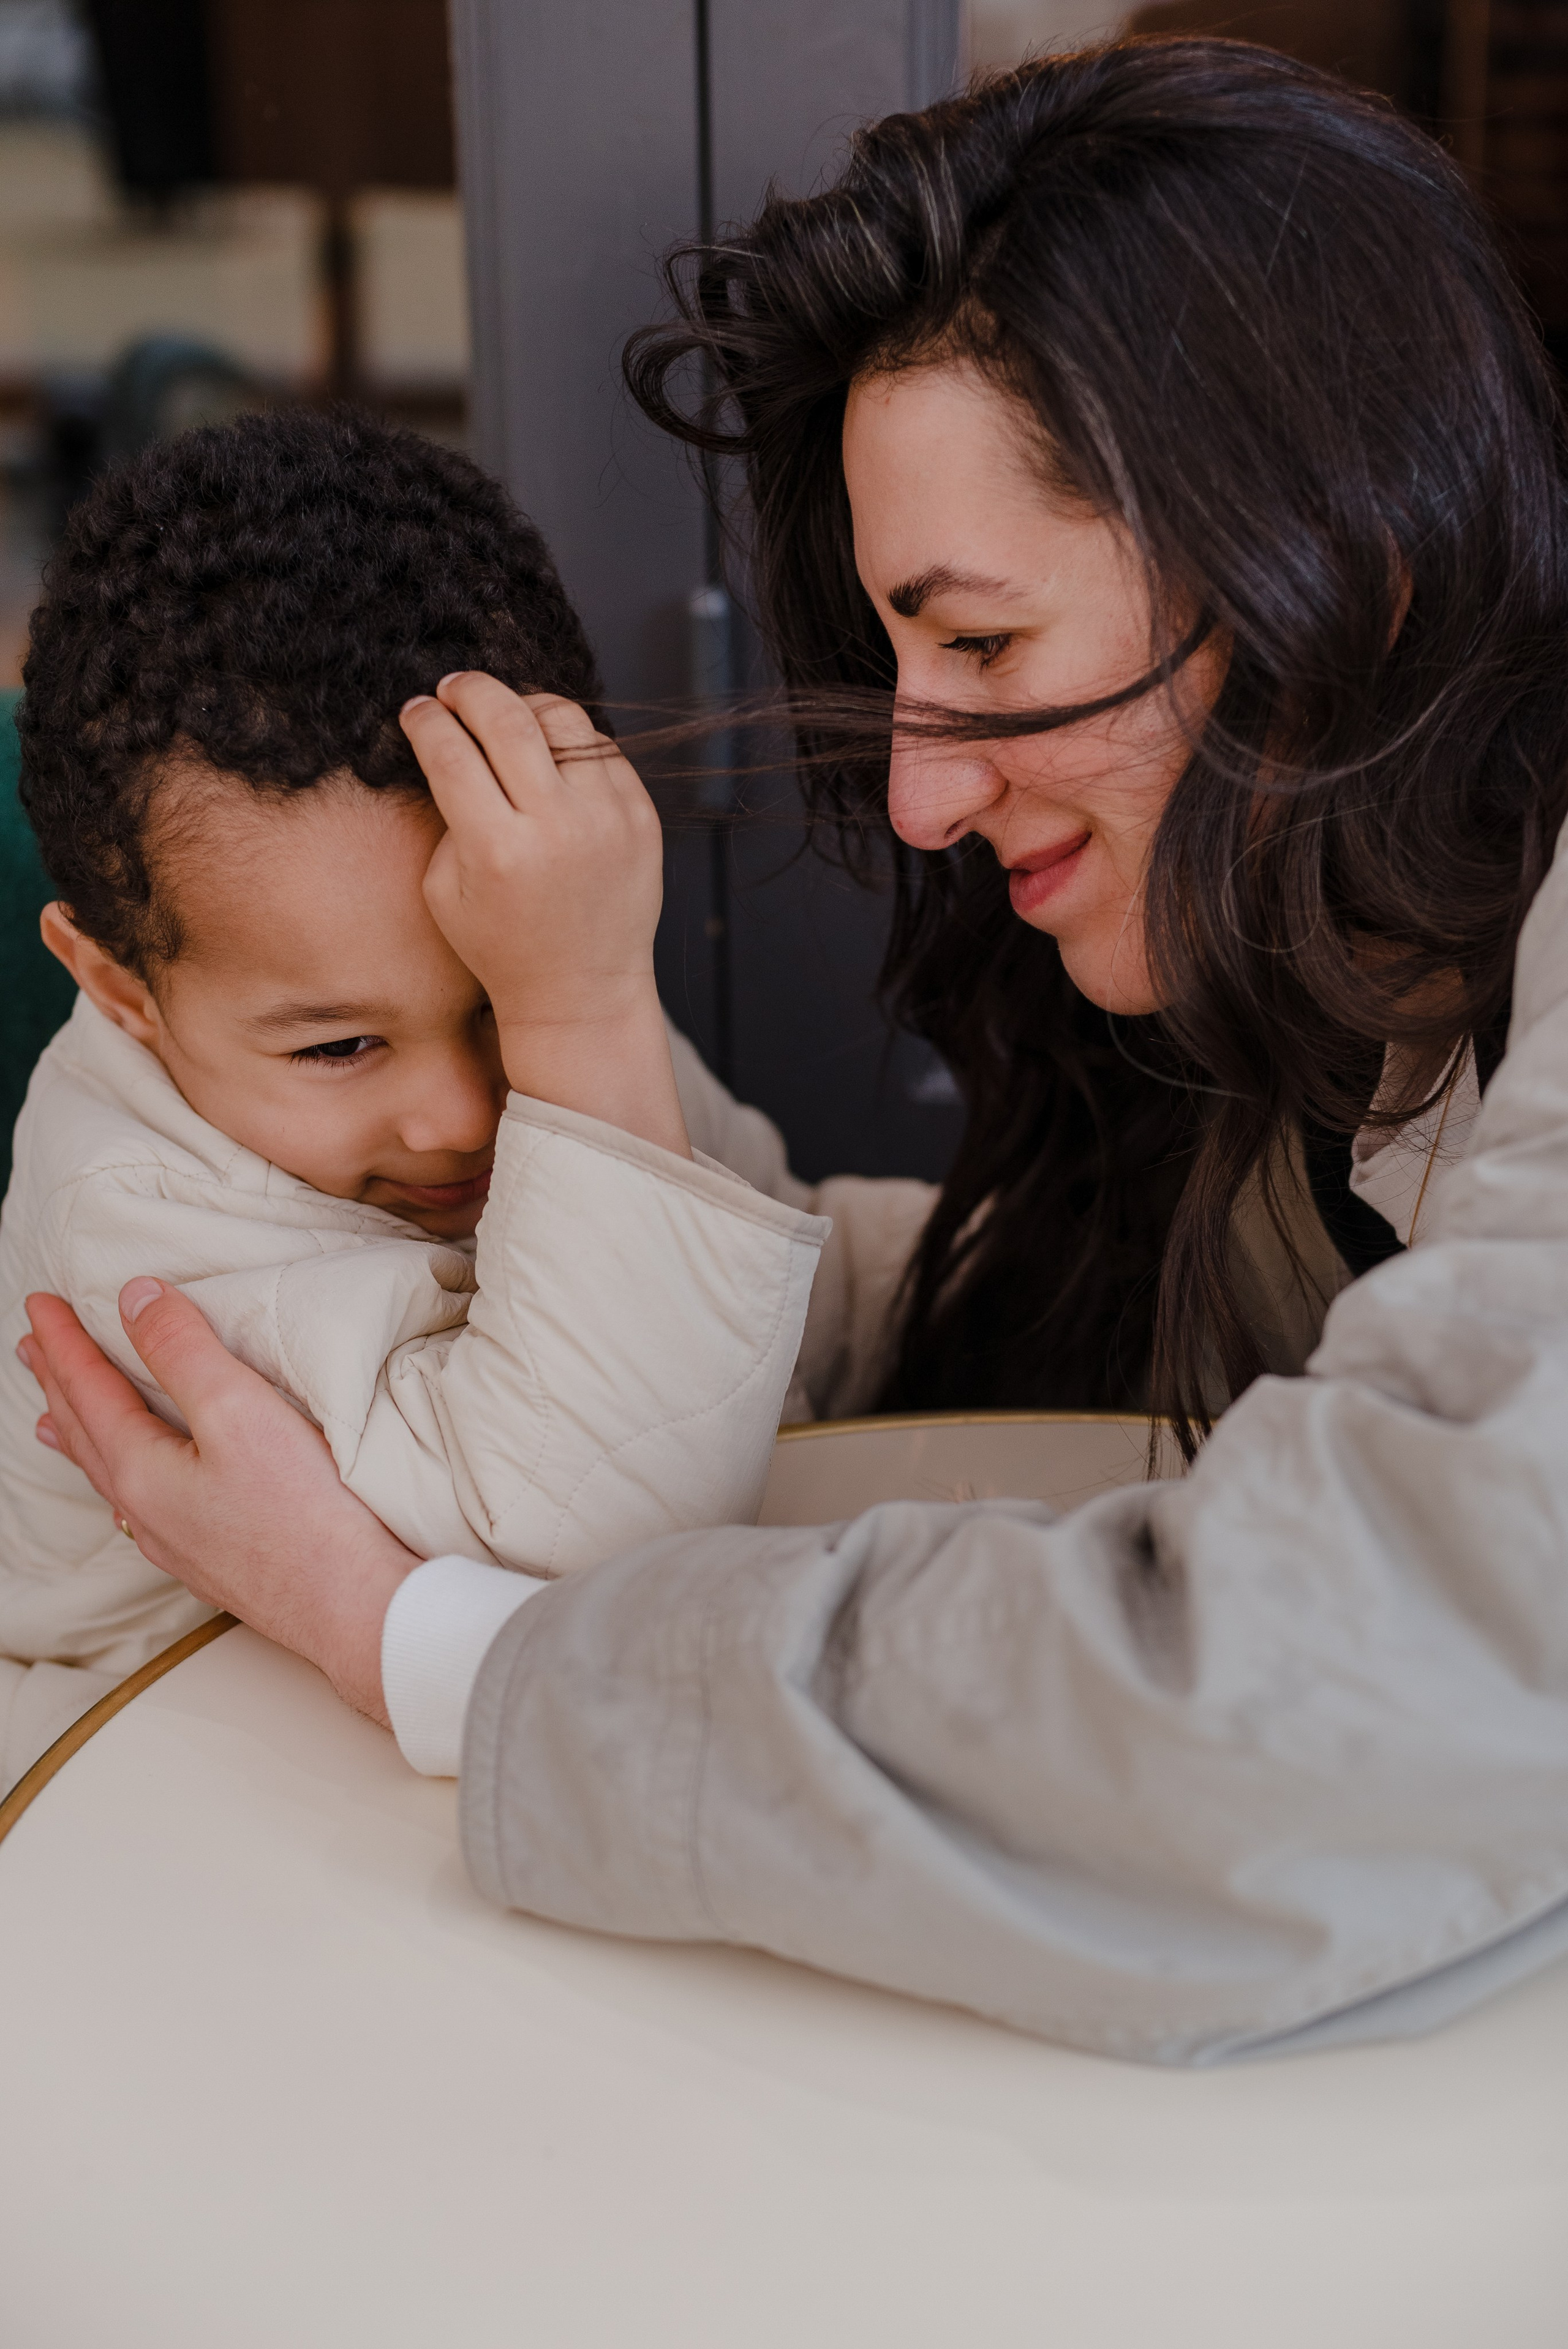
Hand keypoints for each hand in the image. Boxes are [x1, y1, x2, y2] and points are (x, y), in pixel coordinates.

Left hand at [18, 1283, 415, 1725]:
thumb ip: (181, 1350)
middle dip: (57, 1385)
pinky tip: (132, 1493)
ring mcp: (176, 1542)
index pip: (88, 1390)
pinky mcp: (211, 1561)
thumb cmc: (301, 1511)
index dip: (63, 1341)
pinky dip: (119, 1478)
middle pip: (85, 1434)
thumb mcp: (237, 1408)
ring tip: (53, 1422)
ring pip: (108, 1475)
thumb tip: (134, 1299)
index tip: (39, 1303)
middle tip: (30, 1349)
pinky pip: (139, 1508)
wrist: (350, 1606)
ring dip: (79, 1436)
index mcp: (141, 1470)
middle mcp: (145, 1511)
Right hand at [401, 675, 689, 1157]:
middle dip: (471, 691)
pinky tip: (550, 756)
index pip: (451, 753)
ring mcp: (608, 819)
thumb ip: (447, 814)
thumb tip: (450, 743)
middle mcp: (558, 828)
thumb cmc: (502, 945)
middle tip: (455, 688)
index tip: (417, 708)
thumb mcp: (444, 890)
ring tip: (506, 717)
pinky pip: (602, 750)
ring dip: (526, 706)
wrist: (582, 991)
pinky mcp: (642, 818)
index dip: (426, 719)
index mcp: (497, 850)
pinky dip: (570, 743)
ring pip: (563, 719)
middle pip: (508, 717)